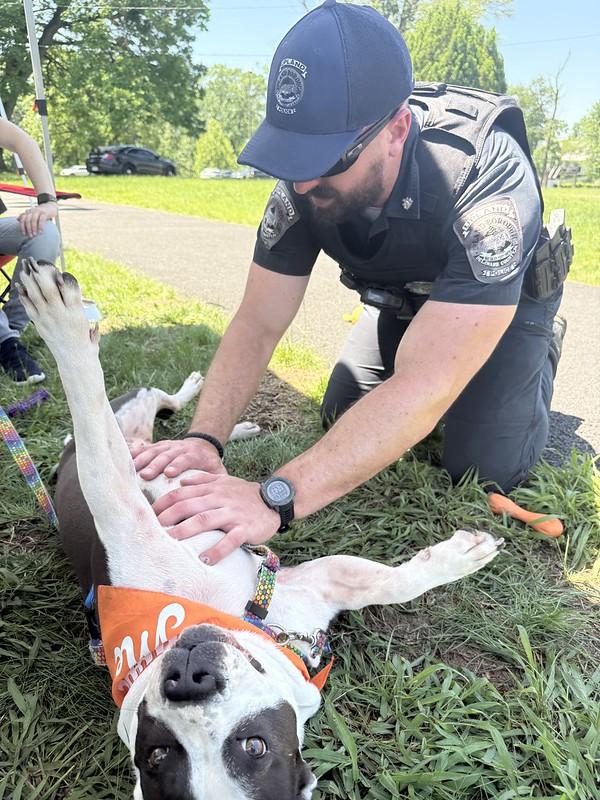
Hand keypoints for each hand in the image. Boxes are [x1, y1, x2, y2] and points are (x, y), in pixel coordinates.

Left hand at [18, 202, 57, 236]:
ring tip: (35, 234)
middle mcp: (32, 211)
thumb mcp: (32, 214)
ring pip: (33, 220)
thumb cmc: (40, 212)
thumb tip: (17, 219)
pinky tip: (41, 231)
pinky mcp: (44, 213)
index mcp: (28, 212)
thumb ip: (25, 216)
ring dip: (33, 228)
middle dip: (28, 229)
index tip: (24, 234)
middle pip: (27, 220)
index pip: (22, 219)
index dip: (22, 227)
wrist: (50, 206)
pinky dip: (40, 226)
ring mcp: (38, 211)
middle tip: (30, 235)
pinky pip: (41, 220)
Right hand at [131, 438, 225, 479]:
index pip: (186, 458)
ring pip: (154, 451)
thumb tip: (216, 498)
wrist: (203, 445)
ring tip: (132, 470)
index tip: (169, 473)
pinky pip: (145, 449)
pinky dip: (135, 453)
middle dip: (156, 464)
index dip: (177, 464)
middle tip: (146, 475)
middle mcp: (180, 448)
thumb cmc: (209, 465)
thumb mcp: (218, 472)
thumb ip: (218, 482)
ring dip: (143, 460)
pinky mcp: (158, 447)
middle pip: (167, 455)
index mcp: (195, 454)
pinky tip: (124, 459)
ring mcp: (168, 446)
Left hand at [153, 472, 279, 564]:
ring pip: (206, 519)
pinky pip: (231, 539)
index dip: (164, 503)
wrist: (275, 499)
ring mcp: (233, 513)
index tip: (149, 514)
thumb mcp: (224, 480)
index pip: (182, 493)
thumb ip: (203, 479)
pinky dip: (218, 550)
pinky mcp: (245, 528)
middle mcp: (220, 499)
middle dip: (168, 517)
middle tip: (151, 529)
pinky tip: (206, 559)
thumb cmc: (245, 493)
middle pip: (189, 505)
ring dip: (187, 530)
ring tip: (171, 541)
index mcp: (212, 488)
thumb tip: (181, 480)